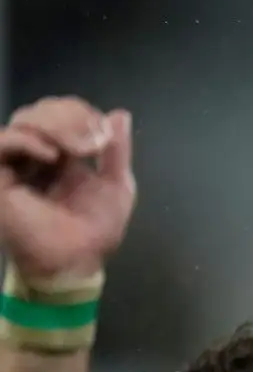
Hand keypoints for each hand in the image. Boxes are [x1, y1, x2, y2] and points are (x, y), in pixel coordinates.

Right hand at [0, 97, 135, 284]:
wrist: (77, 261)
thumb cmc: (96, 230)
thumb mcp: (116, 185)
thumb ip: (117, 151)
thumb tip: (121, 114)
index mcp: (62, 154)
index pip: (60, 112)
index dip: (82, 112)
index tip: (105, 134)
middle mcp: (35, 155)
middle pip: (40, 111)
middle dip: (70, 116)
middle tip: (93, 142)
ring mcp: (15, 164)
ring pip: (22, 120)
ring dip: (55, 126)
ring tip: (79, 150)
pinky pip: (2, 144)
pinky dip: (28, 141)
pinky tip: (53, 156)